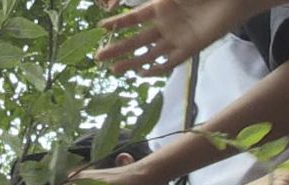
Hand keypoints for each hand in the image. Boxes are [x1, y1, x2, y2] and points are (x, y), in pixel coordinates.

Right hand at [96, 0, 271, 75]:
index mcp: (161, 7)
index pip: (133, 17)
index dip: (117, 22)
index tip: (100, 28)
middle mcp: (166, 25)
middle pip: (137, 40)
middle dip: (117, 48)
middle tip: (98, 57)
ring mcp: (177, 38)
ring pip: (149, 54)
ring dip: (132, 63)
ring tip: (114, 71)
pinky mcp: (190, 48)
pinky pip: (169, 61)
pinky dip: (157, 68)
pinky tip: (143, 74)